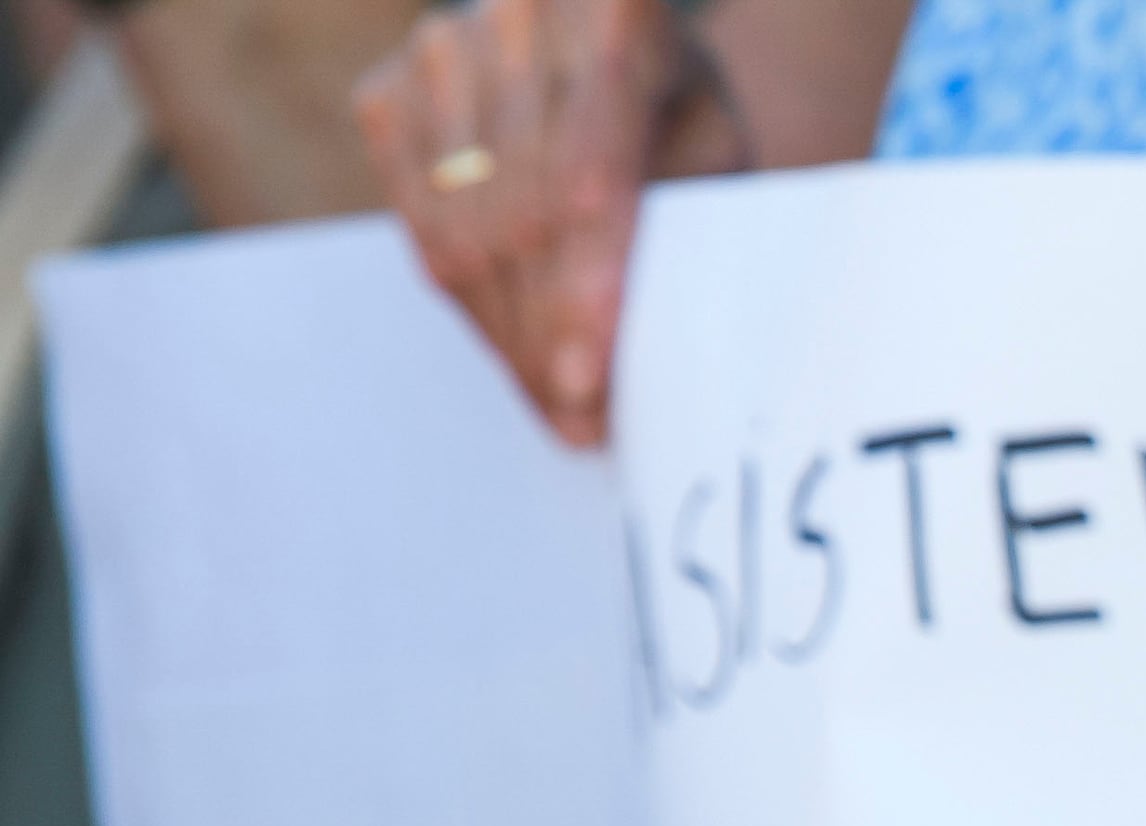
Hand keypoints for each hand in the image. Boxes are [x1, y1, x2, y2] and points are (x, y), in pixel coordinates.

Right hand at [354, 0, 745, 447]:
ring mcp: (439, 50)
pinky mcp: (390, 93)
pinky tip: (516, 353)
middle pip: (520, 217)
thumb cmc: (680, 115)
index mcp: (616, 17)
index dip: (586, 287)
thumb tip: (661, 361)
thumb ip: (688, 225)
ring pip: (462, 232)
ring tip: (558, 407)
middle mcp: (515, 18)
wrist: (605, 45)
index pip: (591, 176)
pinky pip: (417, 225)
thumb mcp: (716, 152)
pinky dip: (468, 304)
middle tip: (584, 425)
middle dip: (551, 337)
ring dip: (510, 337)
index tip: (588, 380)